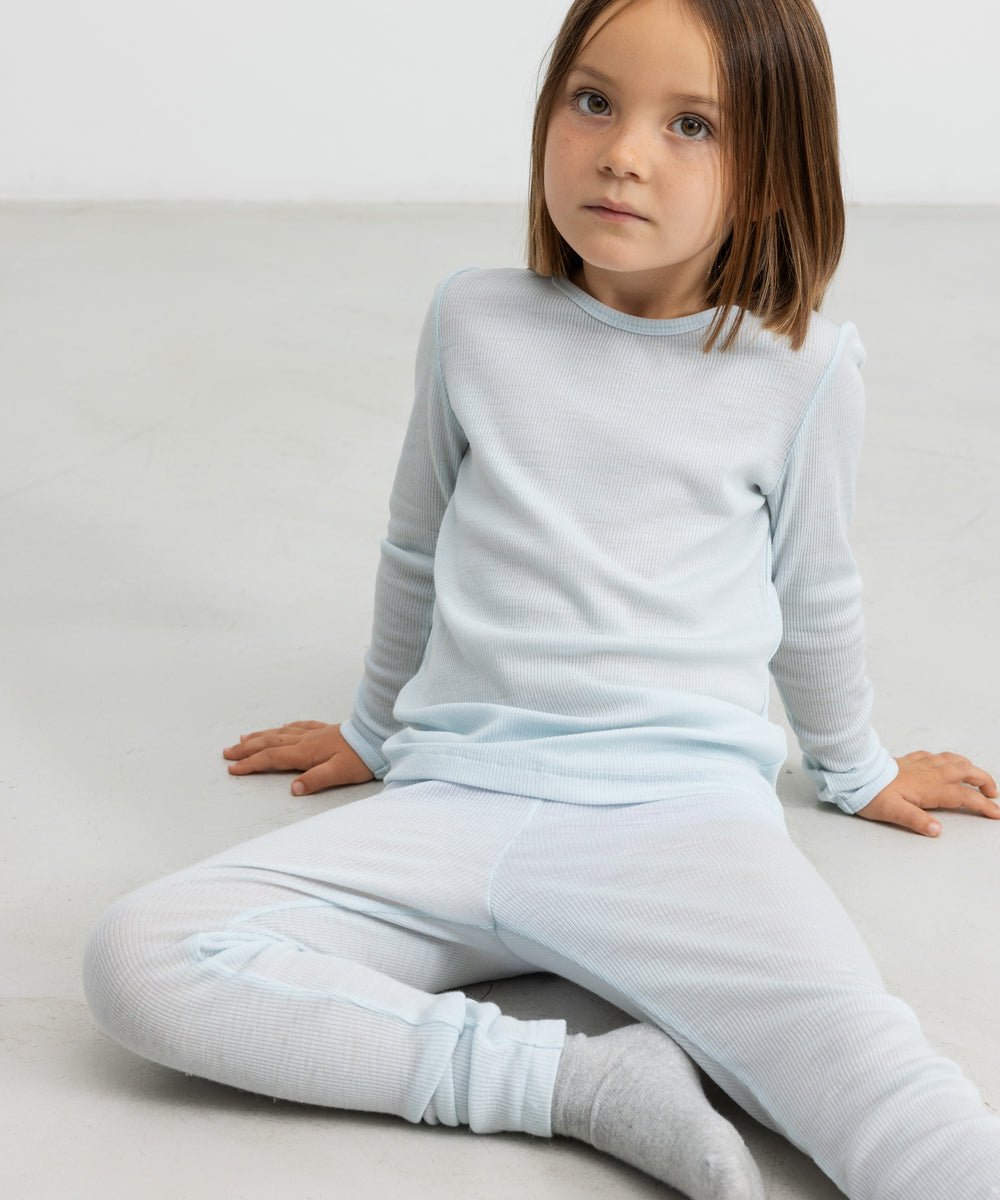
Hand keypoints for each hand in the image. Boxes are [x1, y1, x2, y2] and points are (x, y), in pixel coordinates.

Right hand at [223, 721, 374, 795]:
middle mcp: (306, 740)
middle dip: (247, 748)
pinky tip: (282, 727)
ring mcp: (315, 733)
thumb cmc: (361, 757)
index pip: (271, 758)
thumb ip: (316, 780)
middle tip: (227, 752)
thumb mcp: (339, 774)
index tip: (233, 768)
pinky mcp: (325, 730)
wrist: (378, 736)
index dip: (251, 764)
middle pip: (269, 743)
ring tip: (243, 738)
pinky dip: (286, 728)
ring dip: (260, 737)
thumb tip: (293, 790)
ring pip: (280, 733)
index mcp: (306, 752)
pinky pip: (299, 726)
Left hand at [857, 751, 999, 836]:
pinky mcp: (906, 760)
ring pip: (951, 760)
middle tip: (993, 794)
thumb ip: (916, 821)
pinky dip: (945, 758)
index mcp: (929, 788)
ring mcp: (918, 764)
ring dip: (968, 766)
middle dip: (983, 781)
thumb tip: (937, 831)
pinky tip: (943, 762)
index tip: (996, 813)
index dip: (982, 805)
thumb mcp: (892, 812)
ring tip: (976, 775)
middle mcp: (928, 773)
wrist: (852, 773)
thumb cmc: (869, 793)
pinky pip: (932, 755)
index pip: (964, 796)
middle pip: (965, 772)